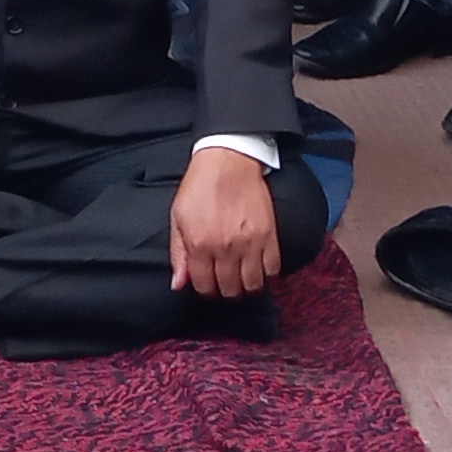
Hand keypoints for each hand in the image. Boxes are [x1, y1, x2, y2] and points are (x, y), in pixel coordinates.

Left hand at [167, 146, 281, 300]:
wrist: (228, 160)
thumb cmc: (200, 186)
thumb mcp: (178, 216)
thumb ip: (178, 253)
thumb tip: (178, 284)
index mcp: (199, 244)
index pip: (205, 286)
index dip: (206, 290)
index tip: (209, 285)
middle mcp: (225, 248)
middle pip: (230, 290)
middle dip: (226, 291)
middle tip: (225, 281)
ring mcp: (250, 244)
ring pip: (253, 286)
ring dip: (247, 287)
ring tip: (242, 277)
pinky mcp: (269, 236)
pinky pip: (273, 270)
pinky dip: (267, 274)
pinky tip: (259, 266)